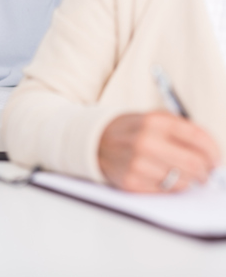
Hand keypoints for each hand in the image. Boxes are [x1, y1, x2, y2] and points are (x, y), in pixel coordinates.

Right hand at [98, 112, 219, 192]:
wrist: (96, 142)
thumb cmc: (131, 131)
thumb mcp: (155, 118)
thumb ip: (184, 130)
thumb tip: (212, 154)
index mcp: (155, 121)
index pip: (199, 139)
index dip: (214, 152)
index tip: (216, 159)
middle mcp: (146, 142)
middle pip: (194, 164)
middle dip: (206, 171)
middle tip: (206, 172)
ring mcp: (137, 164)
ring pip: (183, 181)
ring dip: (189, 181)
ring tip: (185, 176)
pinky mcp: (131, 182)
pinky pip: (165, 191)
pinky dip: (170, 187)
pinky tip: (165, 178)